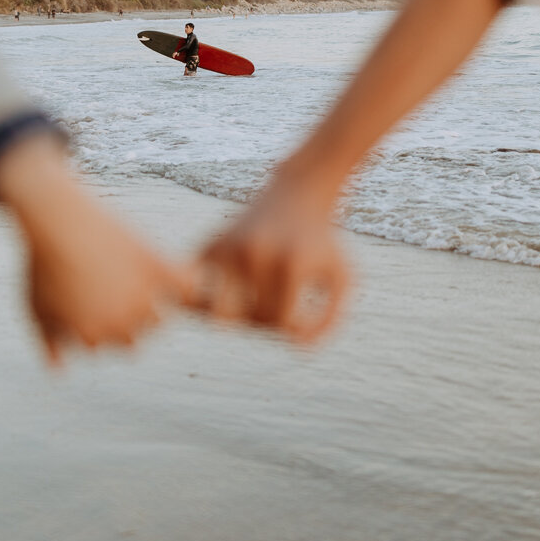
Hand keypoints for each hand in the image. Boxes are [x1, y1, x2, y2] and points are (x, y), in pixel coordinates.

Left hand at [0, 135, 181, 362]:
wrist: (57, 219)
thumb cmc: (42, 263)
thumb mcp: (36, 307)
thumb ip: (48, 343)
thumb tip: (61, 370)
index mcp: (92, 337)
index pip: (105, 346)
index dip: (96, 325)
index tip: (87, 299)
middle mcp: (121, 323)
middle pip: (133, 339)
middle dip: (121, 322)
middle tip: (109, 291)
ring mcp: (142, 298)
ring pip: (159, 321)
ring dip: (151, 310)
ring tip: (133, 285)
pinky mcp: (157, 268)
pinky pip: (186, 287)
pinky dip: (189, 285)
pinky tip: (184, 278)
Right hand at [190, 165, 350, 344]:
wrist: (298, 194)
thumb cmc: (322, 243)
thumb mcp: (341, 279)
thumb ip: (328, 321)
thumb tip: (294, 346)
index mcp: (290, 264)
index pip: (278, 321)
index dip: (289, 326)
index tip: (299, 311)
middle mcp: (254, 254)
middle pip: (245, 319)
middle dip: (259, 322)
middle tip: (270, 306)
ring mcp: (228, 247)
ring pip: (211, 311)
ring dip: (228, 317)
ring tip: (245, 305)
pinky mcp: (209, 244)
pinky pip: (197, 291)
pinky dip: (210, 298)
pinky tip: (233, 288)